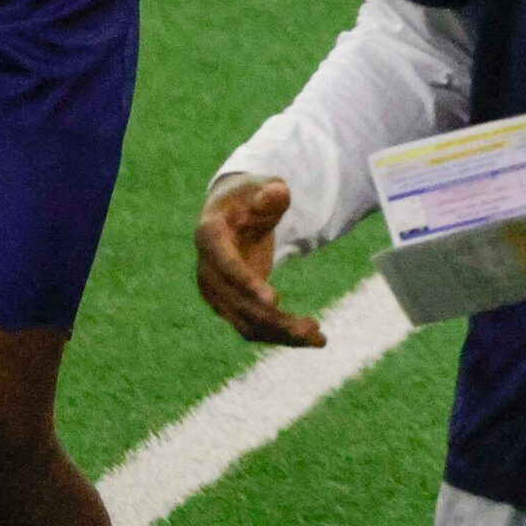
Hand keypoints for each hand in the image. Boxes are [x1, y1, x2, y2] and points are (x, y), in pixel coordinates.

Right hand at [194, 176, 325, 346]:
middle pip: (239, 302)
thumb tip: (277, 193)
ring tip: (318, 338)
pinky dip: (280, 334)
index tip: (274, 301)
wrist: (232, 214)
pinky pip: (253, 326)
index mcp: (209, 236)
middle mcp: (207, 271)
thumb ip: (270, 192)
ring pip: (247, 322)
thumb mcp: (261, 186)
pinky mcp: (230, 306)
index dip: (247, 283)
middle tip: (312, 328)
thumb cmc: (249, 196)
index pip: (226, 265)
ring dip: (281, 333)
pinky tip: (311, 337)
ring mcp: (216, 293)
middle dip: (275, 319)